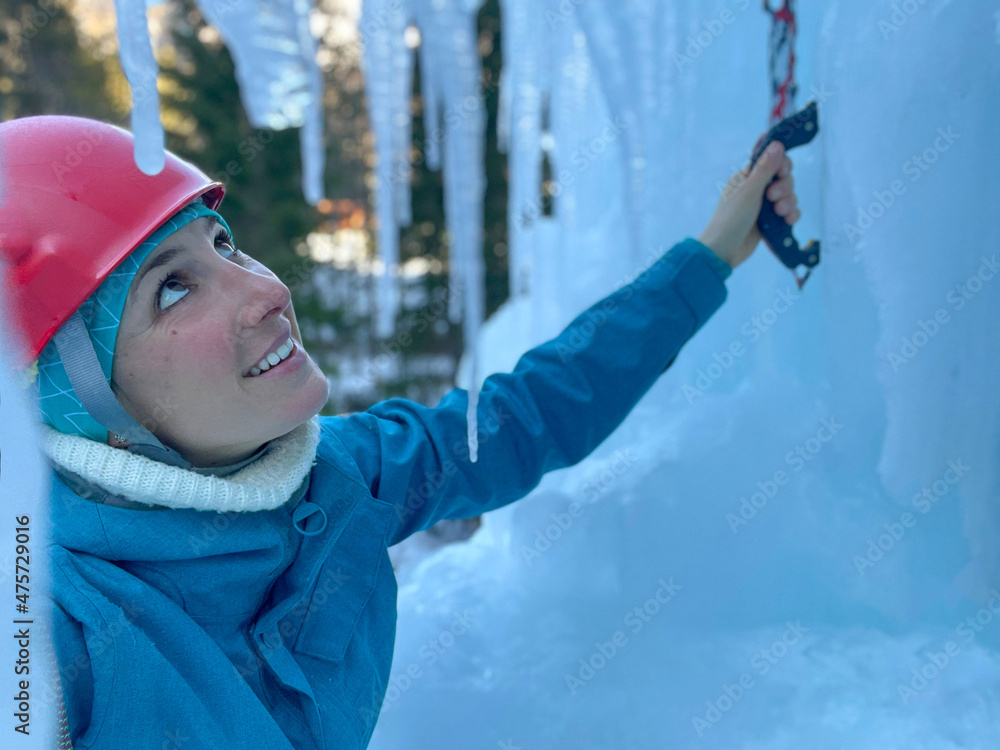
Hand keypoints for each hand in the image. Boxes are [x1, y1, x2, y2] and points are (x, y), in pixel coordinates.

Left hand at [697, 141, 799, 270]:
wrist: (723, 251)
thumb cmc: (730, 219)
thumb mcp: (748, 191)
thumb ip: (765, 168)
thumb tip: (777, 144)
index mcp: (747, 177)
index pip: (770, 160)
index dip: (781, 163)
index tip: (782, 171)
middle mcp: (756, 188)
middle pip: (783, 177)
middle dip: (784, 186)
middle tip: (772, 197)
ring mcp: (763, 205)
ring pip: (788, 195)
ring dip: (788, 202)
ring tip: (779, 212)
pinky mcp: (770, 220)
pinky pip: (788, 211)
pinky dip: (790, 214)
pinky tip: (787, 220)